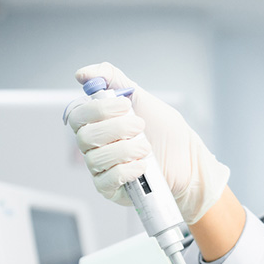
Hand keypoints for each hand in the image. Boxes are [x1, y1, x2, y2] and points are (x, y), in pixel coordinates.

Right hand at [68, 62, 229, 223]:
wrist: (187, 160)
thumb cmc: (164, 131)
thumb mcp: (141, 97)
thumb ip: (112, 79)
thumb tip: (82, 74)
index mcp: (96, 123)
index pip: (77, 115)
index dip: (98, 110)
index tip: (126, 106)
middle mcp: (94, 146)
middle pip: (84, 137)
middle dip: (116, 129)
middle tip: (141, 127)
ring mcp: (100, 168)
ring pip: (95, 159)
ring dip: (125, 150)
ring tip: (147, 148)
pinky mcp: (110, 189)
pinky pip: (106, 181)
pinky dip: (125, 171)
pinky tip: (142, 166)